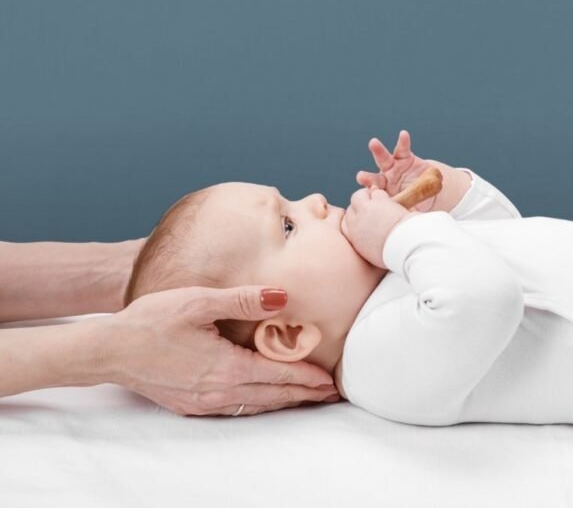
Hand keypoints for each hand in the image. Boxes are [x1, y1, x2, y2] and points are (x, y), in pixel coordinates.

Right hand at [107, 286, 338, 415]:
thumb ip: (243, 300)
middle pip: (273, 396)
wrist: (109, 350)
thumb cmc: (151, 321)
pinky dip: (258, 403)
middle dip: (305, 394)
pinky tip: (266, 397)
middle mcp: (219, 391)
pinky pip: (235, 408)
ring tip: (308, 397)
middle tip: (331, 393)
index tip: (330, 379)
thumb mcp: (198, 301)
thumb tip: (282, 296)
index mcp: (226, 367)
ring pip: (255, 405)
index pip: (279, 375)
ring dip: (284, 401)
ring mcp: (204, 402)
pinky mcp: (191, 405)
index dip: (307, 377)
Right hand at [341, 186, 417, 268]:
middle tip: (370, 207)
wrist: (402, 247)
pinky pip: (374, 193)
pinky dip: (382, 194)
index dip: (353, 220)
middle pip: (349, 210)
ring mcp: (363, 212)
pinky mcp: (375, 203)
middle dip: (359, 207)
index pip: (345, 225)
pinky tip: (389, 200)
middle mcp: (354, 224)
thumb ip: (367, 247)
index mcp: (353, 239)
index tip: (361, 219)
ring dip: (367, 196)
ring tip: (378, 199)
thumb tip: (369, 246)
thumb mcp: (373, 256)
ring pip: (358, 197)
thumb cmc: (393, 253)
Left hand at [355, 130, 436, 211]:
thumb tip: (403, 229)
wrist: (429, 192)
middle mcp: (386, 181)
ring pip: (384, 160)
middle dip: (367, 177)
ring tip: (373, 143)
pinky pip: (403, 149)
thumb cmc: (418, 205)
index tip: (366, 196)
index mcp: (384, 196)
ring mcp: (395, 168)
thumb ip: (404, 217)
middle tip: (360, 177)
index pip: (375, 196)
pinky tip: (403, 135)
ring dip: (378, 151)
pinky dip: (403, 142)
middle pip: (374, 179)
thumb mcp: (410, 212)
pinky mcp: (405, 158)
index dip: (371, 195)